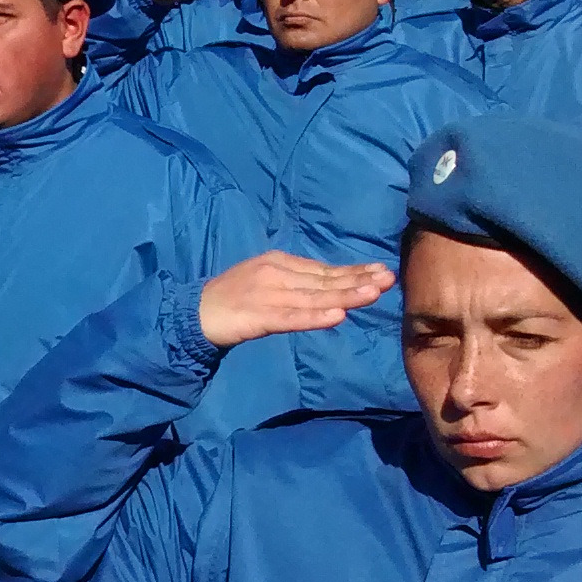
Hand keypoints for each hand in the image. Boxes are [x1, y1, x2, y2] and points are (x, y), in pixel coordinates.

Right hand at [198, 252, 394, 347]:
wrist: (193, 313)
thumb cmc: (232, 299)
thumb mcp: (265, 282)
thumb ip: (295, 285)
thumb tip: (330, 289)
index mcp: (279, 262)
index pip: (323, 270)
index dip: (353, 272)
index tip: (380, 272)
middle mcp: (277, 273)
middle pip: (324, 280)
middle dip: (358, 280)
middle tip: (388, 279)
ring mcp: (268, 293)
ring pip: (314, 297)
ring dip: (345, 296)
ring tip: (372, 294)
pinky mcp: (258, 315)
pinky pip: (292, 318)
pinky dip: (315, 318)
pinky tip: (337, 317)